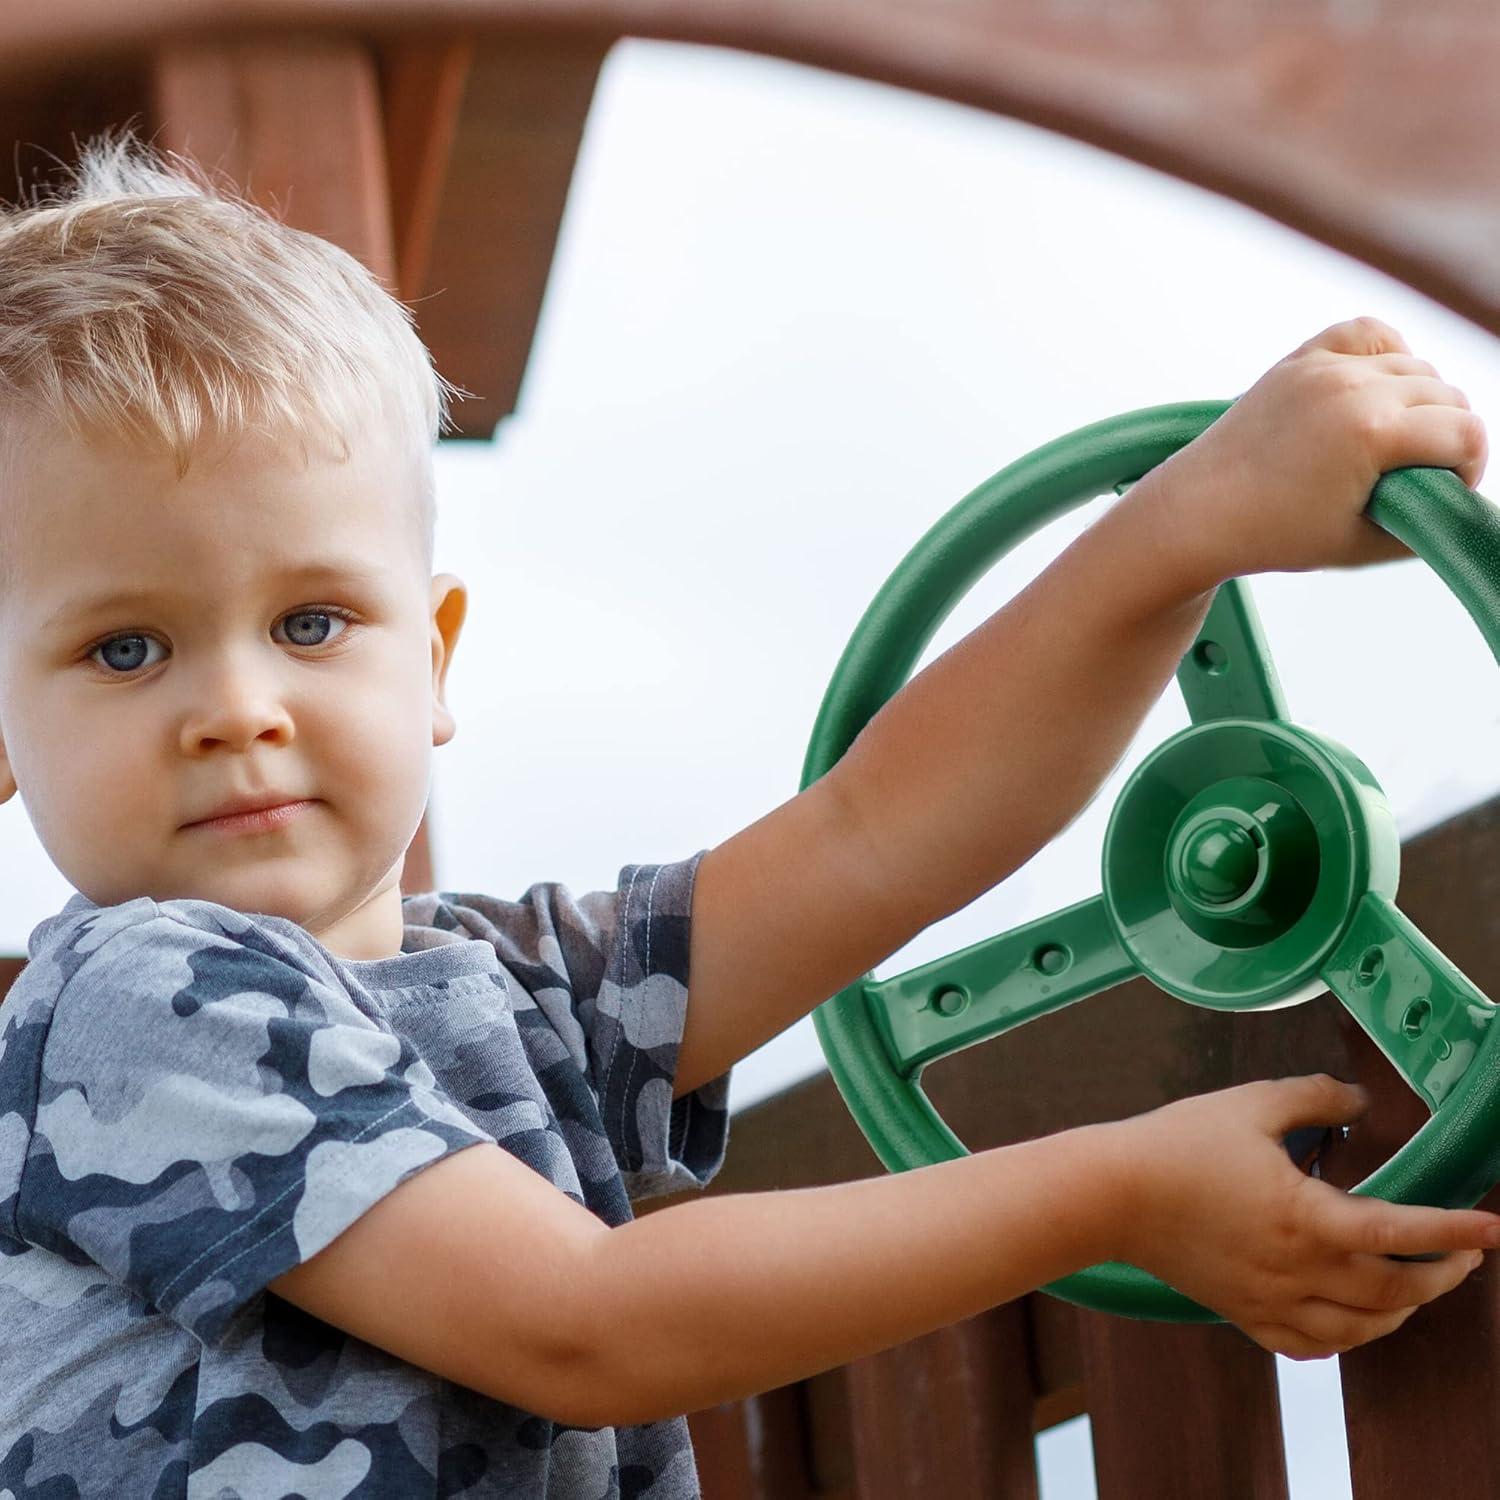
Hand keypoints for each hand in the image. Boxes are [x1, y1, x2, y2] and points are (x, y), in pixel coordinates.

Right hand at [1103, 1073, 1499, 1358]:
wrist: (1111, 1194)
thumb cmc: (1176, 1144)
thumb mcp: (1251, 1104)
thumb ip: (1315, 1098)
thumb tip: (1359, 1101)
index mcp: (1306, 1215)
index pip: (1402, 1230)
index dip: (1456, 1229)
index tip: (1494, 1227)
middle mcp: (1298, 1269)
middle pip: (1396, 1291)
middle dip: (1444, 1274)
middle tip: (1465, 1252)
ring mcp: (1271, 1299)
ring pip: (1364, 1328)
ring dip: (1405, 1309)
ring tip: (1418, 1282)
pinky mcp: (1245, 1314)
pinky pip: (1314, 1346)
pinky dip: (1350, 1338)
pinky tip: (1356, 1318)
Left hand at [1133, 316, 1488, 588]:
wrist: (1197, 514)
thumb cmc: (1275, 536)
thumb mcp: (1362, 544)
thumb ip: (1425, 519)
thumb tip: (1457, 496)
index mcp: (1371, 433)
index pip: (1466, 433)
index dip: (1468, 468)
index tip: (1444, 492)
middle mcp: (1351, 388)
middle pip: (1446, 396)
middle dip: (1443, 438)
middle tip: (1412, 476)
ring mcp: (1323, 368)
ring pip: (1416, 368)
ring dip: (1418, 403)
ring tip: (1389, 446)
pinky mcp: (1300, 360)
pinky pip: (1368, 333)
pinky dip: (1386, 356)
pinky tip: (1377, 391)